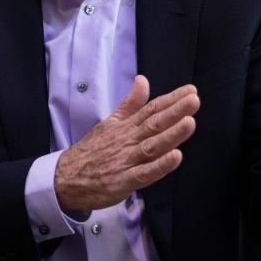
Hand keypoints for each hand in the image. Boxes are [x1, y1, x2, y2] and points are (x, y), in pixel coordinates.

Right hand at [54, 76, 198, 212]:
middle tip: (194, 100)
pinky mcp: (124, 181)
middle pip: (154, 124)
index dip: (172, 100)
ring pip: (152, 146)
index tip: (191, 91)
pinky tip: (175, 157)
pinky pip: (145, 173)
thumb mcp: (110, 122)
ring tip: (189, 122)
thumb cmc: (92, 150)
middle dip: (175, 112)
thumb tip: (143, 80)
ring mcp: (126, 160)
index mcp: (126, 126)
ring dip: (171, 134)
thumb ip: (130, 103)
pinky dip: (160, 165)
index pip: (151, 109)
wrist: (67, 177)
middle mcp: (128, 140)